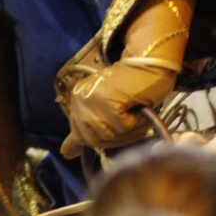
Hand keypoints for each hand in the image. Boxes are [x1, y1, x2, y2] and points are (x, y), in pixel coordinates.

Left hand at [59, 64, 174, 158]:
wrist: (148, 63)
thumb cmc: (132, 85)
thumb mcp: (105, 107)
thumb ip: (87, 128)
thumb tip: (66, 153)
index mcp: (78, 98)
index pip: (77, 133)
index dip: (90, 141)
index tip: (72, 151)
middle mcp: (80, 99)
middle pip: (94, 140)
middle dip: (115, 138)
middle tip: (130, 125)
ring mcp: (93, 100)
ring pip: (108, 136)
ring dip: (127, 132)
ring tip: (136, 117)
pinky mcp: (108, 102)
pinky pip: (122, 128)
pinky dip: (135, 124)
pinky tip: (138, 109)